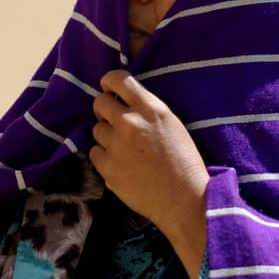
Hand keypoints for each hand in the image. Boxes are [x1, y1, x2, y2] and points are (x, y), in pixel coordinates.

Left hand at [89, 70, 209, 278]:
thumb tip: (122, 99)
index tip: (108, 88)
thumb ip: (146, 108)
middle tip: (116, 122)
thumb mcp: (172, 124)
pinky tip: (122, 163)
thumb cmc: (184, 161)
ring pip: (96, 129)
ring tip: (125, 148)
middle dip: (105, 109)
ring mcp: (116, 145)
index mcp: (150, 108)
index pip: (117, 79)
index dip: (109, 82)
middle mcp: (130, 122)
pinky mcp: (107, 167)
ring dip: (107, 136)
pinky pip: (94, 152)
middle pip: (99, 102)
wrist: (184, 199)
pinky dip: (104, 156)